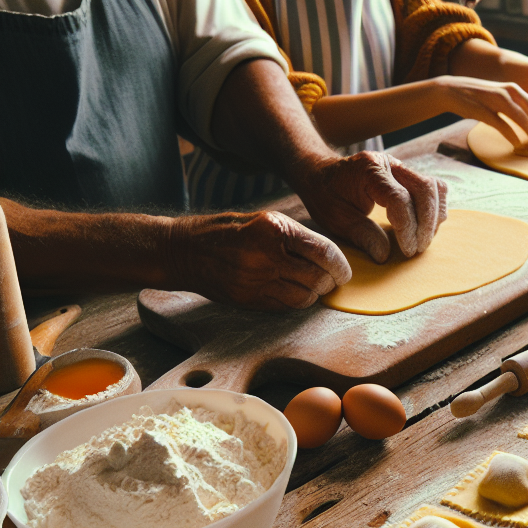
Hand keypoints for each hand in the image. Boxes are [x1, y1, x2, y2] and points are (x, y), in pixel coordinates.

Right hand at [168, 211, 350, 310]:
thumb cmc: (227, 231)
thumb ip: (296, 237)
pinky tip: (290, 291)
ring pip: (305, 297)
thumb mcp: (263, 221)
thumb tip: (329, 257)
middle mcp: (268, 255)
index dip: (340, 266)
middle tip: (329, 280)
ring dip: (313, 294)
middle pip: (318, 278)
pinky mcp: (250, 300)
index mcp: (275, 229)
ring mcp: (258, 280)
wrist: (184, 250)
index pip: (324, 252)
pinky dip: (295, 302)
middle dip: (329, 282)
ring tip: (308, 285)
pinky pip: (286, 307)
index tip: (343, 272)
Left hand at [296, 150, 446, 263]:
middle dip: (426, 223)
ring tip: (423, 239)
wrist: (321, 174)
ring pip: (435, 187)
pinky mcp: (408, 175)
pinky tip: (426, 227)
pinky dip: (435, 208)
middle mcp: (389, 163)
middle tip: (418, 248)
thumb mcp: (336, 219)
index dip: (407, 227)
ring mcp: (401, 167)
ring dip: (434, 216)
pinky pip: (434, 188)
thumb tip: (385, 255)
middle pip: (424, 189)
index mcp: (369, 170)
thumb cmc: (327, 195)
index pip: (400, 198)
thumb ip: (362, 235)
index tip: (407, 250)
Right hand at [434, 75, 527, 147]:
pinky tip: (518, 145)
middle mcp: (509, 91)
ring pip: (521, 117)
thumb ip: (515, 108)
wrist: (451, 91)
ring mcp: (497, 100)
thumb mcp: (499, 100)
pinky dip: (512, 135)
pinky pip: (502, 124)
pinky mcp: (485, 110)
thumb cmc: (478, 99)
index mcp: (514, 89)